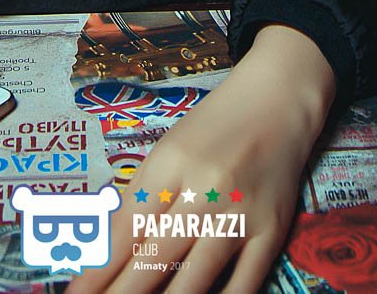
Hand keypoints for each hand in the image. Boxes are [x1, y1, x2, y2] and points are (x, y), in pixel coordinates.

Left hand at [70, 25, 335, 293]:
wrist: (276, 100)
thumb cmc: (214, 126)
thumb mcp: (169, 150)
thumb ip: (140, 196)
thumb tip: (107, 247)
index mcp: (170, 164)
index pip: (127, 229)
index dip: (99, 269)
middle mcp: (204, 190)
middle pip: (155, 258)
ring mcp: (240, 213)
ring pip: (196, 277)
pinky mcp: (272, 230)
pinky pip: (246, 282)